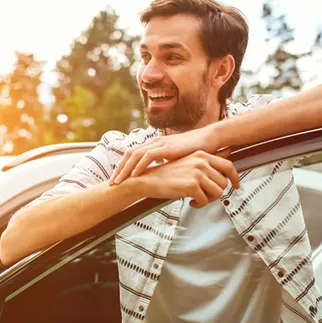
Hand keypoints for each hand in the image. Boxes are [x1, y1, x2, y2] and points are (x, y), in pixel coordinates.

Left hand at [109, 127, 226, 184]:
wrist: (209, 139)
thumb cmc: (195, 150)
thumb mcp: (176, 158)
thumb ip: (166, 164)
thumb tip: (160, 173)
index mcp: (155, 144)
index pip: (133, 154)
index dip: (123, 166)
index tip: (118, 179)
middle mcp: (154, 142)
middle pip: (129, 154)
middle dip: (119, 169)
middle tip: (112, 182)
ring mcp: (160, 143)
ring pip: (135, 155)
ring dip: (125, 169)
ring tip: (119, 181)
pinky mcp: (167, 147)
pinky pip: (148, 156)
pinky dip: (139, 166)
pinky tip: (134, 175)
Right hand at [133, 150, 238, 207]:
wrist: (147, 180)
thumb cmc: (166, 175)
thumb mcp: (186, 165)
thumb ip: (204, 167)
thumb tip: (222, 175)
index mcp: (201, 155)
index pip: (228, 166)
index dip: (235, 178)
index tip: (236, 186)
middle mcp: (201, 161)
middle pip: (223, 183)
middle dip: (216, 193)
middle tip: (205, 196)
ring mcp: (197, 173)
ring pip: (217, 193)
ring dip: (208, 200)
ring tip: (196, 199)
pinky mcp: (192, 185)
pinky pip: (205, 200)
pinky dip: (199, 204)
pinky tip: (191, 202)